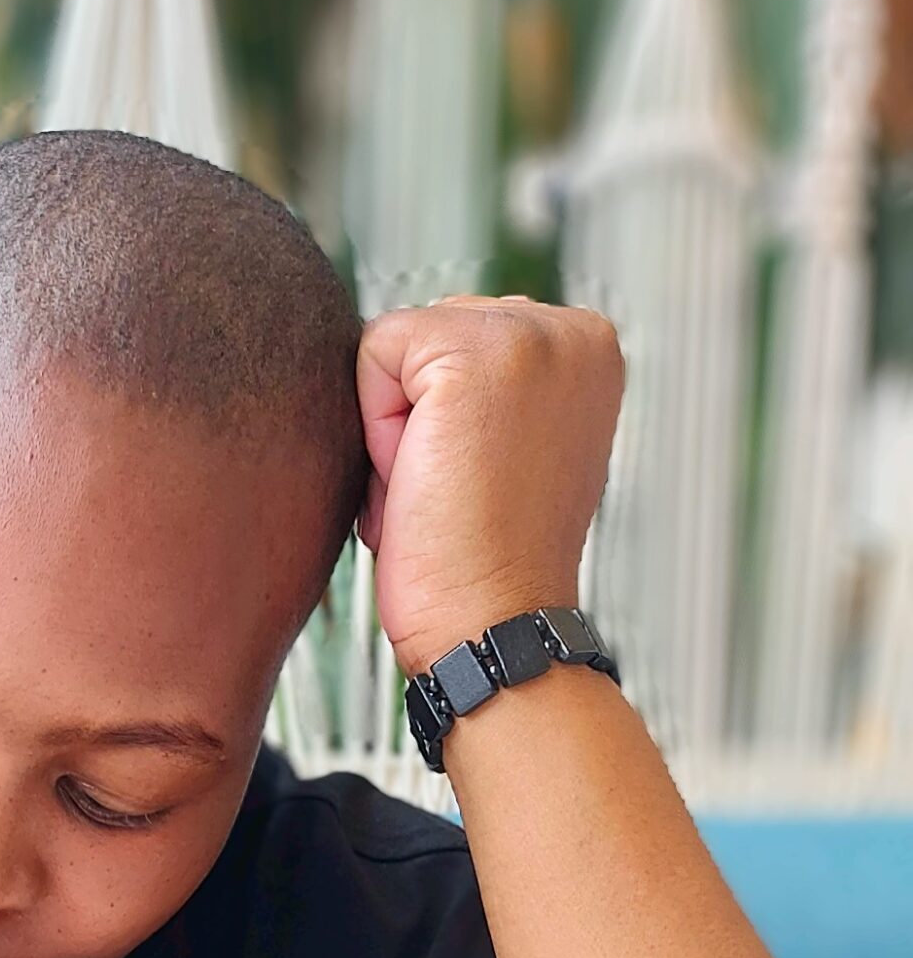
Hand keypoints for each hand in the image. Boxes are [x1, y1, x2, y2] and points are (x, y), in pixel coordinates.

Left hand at [356, 297, 623, 672]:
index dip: (440, 419)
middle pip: (426, 335)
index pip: (460, 335)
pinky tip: (422, 479)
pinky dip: (376, 427)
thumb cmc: (482, 564)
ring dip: (393, 427)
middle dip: (416, 418)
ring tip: (442, 489)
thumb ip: (486, 390)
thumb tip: (425, 368)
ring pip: (396, 346)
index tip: (478, 483)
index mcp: (587, 349)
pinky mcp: (477, 353)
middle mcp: (573, 329)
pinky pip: (370, 352)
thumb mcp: (507, 449)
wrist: (494, 628)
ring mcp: (532, 333)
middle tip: (457, 494)